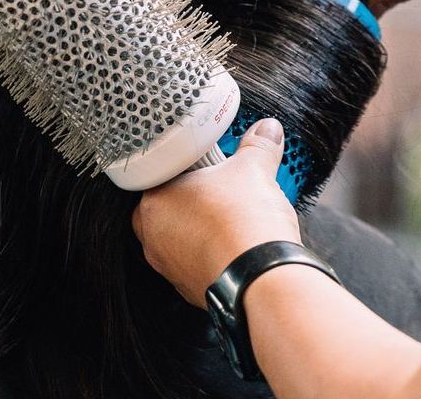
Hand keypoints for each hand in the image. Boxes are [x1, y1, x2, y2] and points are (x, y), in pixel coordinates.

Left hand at [132, 119, 300, 307]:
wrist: (260, 279)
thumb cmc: (243, 223)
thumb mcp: (254, 168)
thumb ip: (258, 145)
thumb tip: (267, 129)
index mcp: (155, 201)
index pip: (162, 175)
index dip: (187, 169)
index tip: (208, 167)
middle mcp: (153, 238)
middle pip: (171, 208)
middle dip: (195, 200)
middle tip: (223, 190)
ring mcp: (170, 268)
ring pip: (183, 238)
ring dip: (204, 228)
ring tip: (234, 218)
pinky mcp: (189, 290)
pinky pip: (198, 263)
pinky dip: (214, 253)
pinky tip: (237, 246)